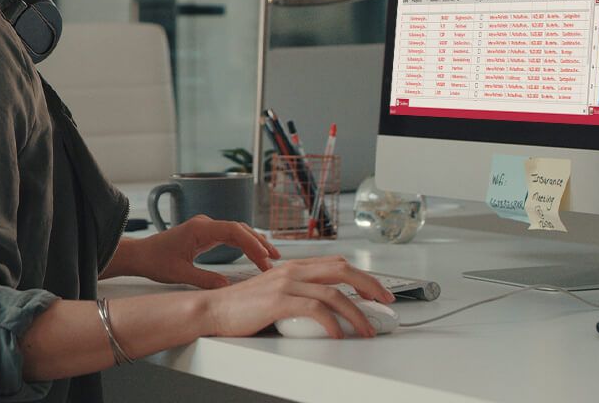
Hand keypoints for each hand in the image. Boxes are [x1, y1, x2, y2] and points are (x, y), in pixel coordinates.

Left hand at [132, 215, 280, 288]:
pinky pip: (230, 236)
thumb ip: (205, 280)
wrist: (140, 254)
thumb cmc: (155, 261)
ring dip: (254, 243)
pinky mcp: (206, 234)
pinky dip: (244, 244)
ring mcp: (206, 228)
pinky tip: (254, 254)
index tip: (264, 259)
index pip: (234, 231)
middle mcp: (205, 224)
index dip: (252, 244)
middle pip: (240, 229)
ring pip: (237, 231)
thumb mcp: (180, 274)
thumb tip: (228, 286)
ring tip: (271, 257)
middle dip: (259, 243)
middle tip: (274, 261)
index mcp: (200, 228)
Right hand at [201, 256, 396, 338]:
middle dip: (369, 286)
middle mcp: (292, 270)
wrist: (213, 309)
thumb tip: (326, 309)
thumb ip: (298, 294)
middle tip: (386, 303)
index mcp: (294, 267)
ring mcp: (286, 284)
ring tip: (367, 329)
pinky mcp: (278, 300)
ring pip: (334, 293)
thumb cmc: (242, 307)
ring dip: (356, 313)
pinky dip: (332, 322)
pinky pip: (315, 309)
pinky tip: (339, 334)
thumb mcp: (275, 293)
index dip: (362, 276)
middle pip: (343, 270)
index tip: (378, 291)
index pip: (337, 264)